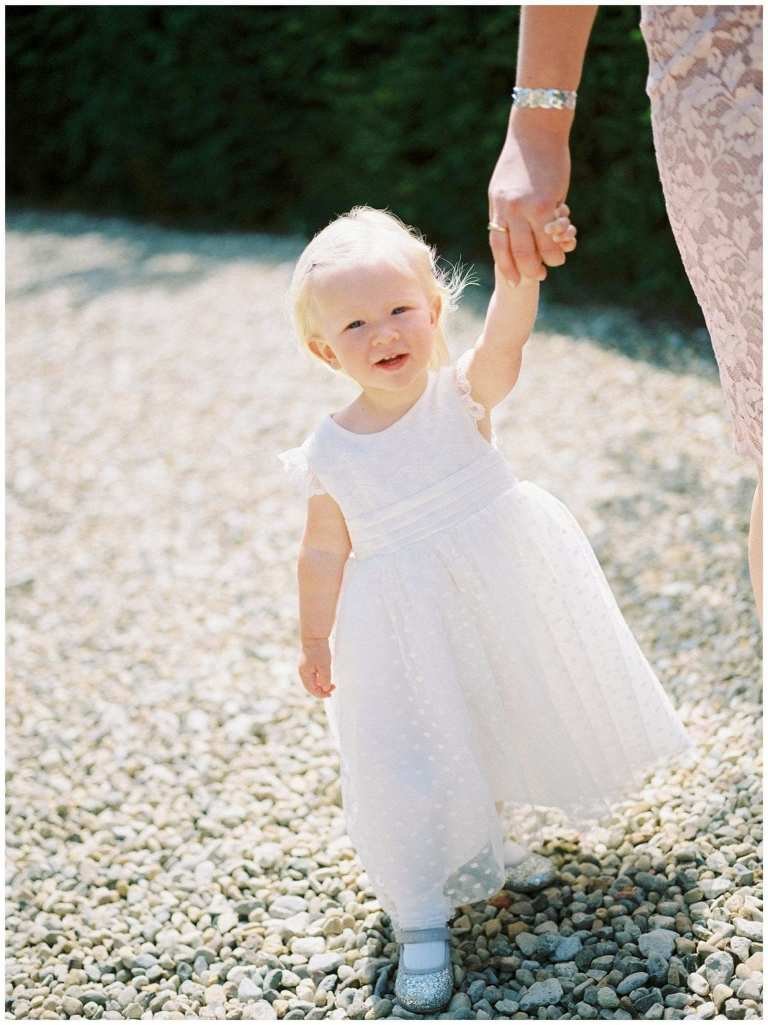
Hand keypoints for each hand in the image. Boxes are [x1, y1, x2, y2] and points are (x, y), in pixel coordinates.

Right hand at [298, 638, 335, 698]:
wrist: (315, 636)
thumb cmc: (319, 650)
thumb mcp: (324, 665)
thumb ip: (325, 678)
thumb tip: (326, 688)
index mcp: (304, 674)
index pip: (311, 689)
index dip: (321, 694)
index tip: (331, 693)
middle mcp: (303, 672)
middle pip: (311, 686)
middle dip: (322, 689)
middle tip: (333, 688)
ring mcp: (305, 667)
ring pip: (313, 681)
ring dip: (322, 684)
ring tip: (331, 682)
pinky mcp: (309, 663)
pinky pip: (314, 675)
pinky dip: (320, 678)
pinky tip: (327, 675)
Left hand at [488, 115, 572, 284]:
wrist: (536, 130)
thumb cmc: (523, 157)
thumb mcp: (505, 186)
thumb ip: (508, 210)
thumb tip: (511, 231)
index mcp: (497, 207)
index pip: (498, 246)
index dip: (506, 266)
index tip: (513, 280)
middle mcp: (509, 210)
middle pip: (517, 252)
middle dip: (528, 270)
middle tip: (539, 276)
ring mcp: (527, 208)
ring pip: (537, 248)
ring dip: (549, 259)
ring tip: (555, 262)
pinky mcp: (547, 203)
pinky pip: (553, 234)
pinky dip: (559, 244)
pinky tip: (565, 246)